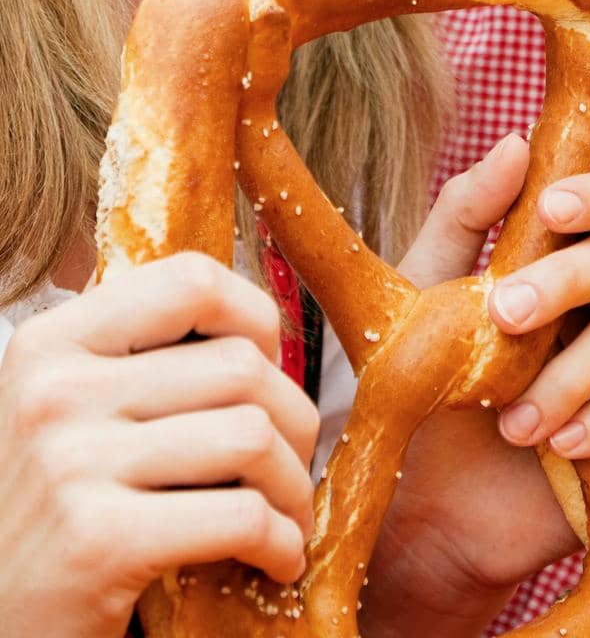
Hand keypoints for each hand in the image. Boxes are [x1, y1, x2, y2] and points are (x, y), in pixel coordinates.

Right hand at [0, 253, 318, 637]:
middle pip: (239, 366)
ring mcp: (72, 464)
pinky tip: (277, 558)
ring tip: (287, 515)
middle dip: (293, 419)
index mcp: (51, 342)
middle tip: (291, 462)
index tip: (269, 366)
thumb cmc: (48, 515)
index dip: (255, 318)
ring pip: (251, 436)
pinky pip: (239, 517)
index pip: (189, 279)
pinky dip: (280, 541)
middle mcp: (54, 391)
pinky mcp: (99, 543)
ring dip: (292, 486)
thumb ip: (137, 359)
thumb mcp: (65, 412)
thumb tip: (261, 331)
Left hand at [361, 135, 589, 636]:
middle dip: (567, 278)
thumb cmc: (426, 383)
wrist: (420, 506)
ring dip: (570, 371)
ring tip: (509, 419)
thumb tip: (516, 142)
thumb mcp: (424, 291)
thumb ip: (466, 216)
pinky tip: (560, 443)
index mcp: (558, 258)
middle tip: (505, 313)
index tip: (551, 206)